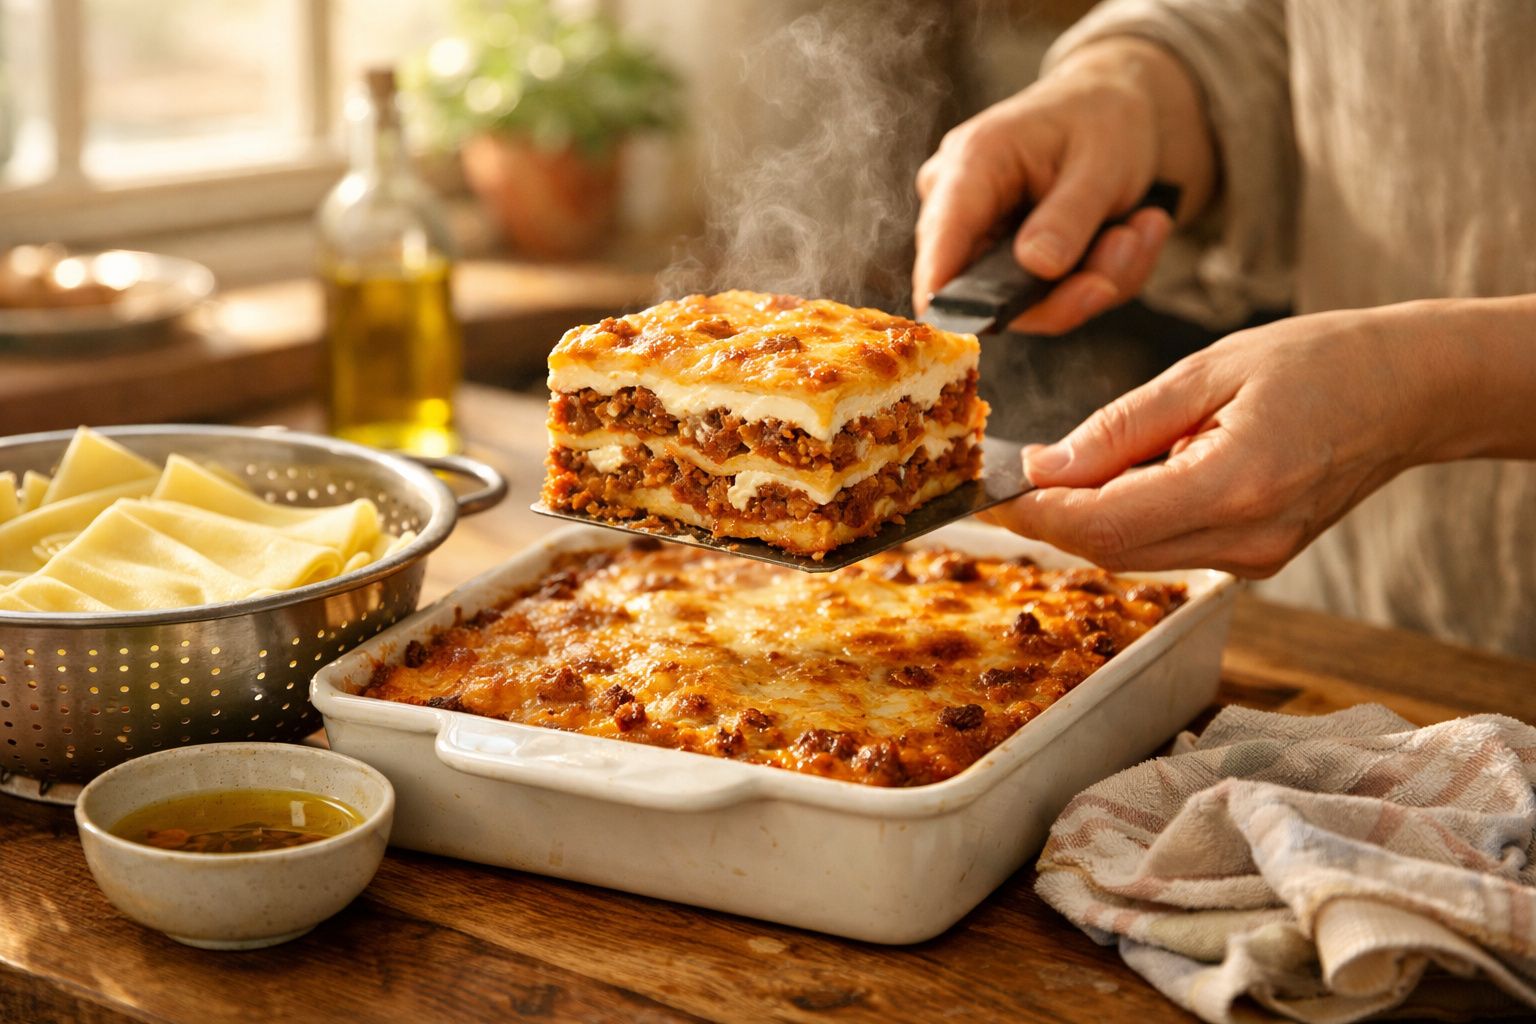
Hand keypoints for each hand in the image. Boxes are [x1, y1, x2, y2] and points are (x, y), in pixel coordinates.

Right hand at [912, 37, 1213, 334]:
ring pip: (1028, 305)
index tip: (964, 324)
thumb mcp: (1102, 159)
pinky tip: (1134, 232)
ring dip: (1097, 278)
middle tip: (1129, 244)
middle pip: (985, 288)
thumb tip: (1036, 266)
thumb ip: (1069, 215)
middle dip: (1067, 287)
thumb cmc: (1103, 119)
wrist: (1120, 110)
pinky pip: (1053, 302)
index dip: (944, 288)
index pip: (942, 237)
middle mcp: (962, 209)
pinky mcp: (1010, 271)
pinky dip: (1102, 277)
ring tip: (1142, 227)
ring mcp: (984, 244)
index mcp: (971, 163)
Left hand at [982, 305, 1478, 575]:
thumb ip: (1121, 425)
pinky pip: (1166, 547)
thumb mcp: (1209, 370)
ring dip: (1086, 517)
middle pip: (1109, 550)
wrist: (1411, 392)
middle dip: (1049, 516)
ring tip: (1063, 467)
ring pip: (1133, 554)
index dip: (1035, 512)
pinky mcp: (1256, 560)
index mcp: (1236, 485)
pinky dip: (1128, 517)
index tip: (988, 488)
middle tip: (1007, 475)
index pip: (1102, 524)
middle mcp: (1246, 538)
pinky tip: (1126, 475)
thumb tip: (1045, 467)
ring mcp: (1255, 559)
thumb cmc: (1320, 362)